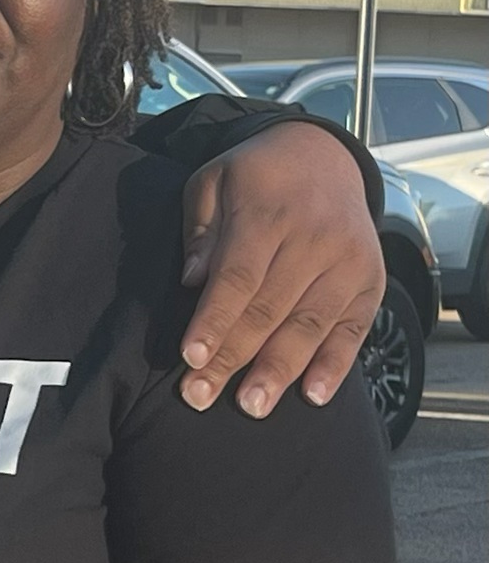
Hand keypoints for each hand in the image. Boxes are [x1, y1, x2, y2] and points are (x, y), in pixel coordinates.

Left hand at [177, 122, 381, 415]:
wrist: (323, 155)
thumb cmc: (253, 177)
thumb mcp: (213, 182)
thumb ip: (201, 230)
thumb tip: (192, 279)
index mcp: (270, 214)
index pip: (238, 277)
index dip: (213, 320)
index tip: (190, 357)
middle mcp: (316, 240)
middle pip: (269, 310)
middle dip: (233, 358)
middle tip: (198, 396)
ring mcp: (349, 261)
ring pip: (310, 325)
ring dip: (279, 371)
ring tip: (250, 406)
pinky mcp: (371, 280)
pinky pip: (353, 329)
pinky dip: (335, 364)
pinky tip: (312, 395)